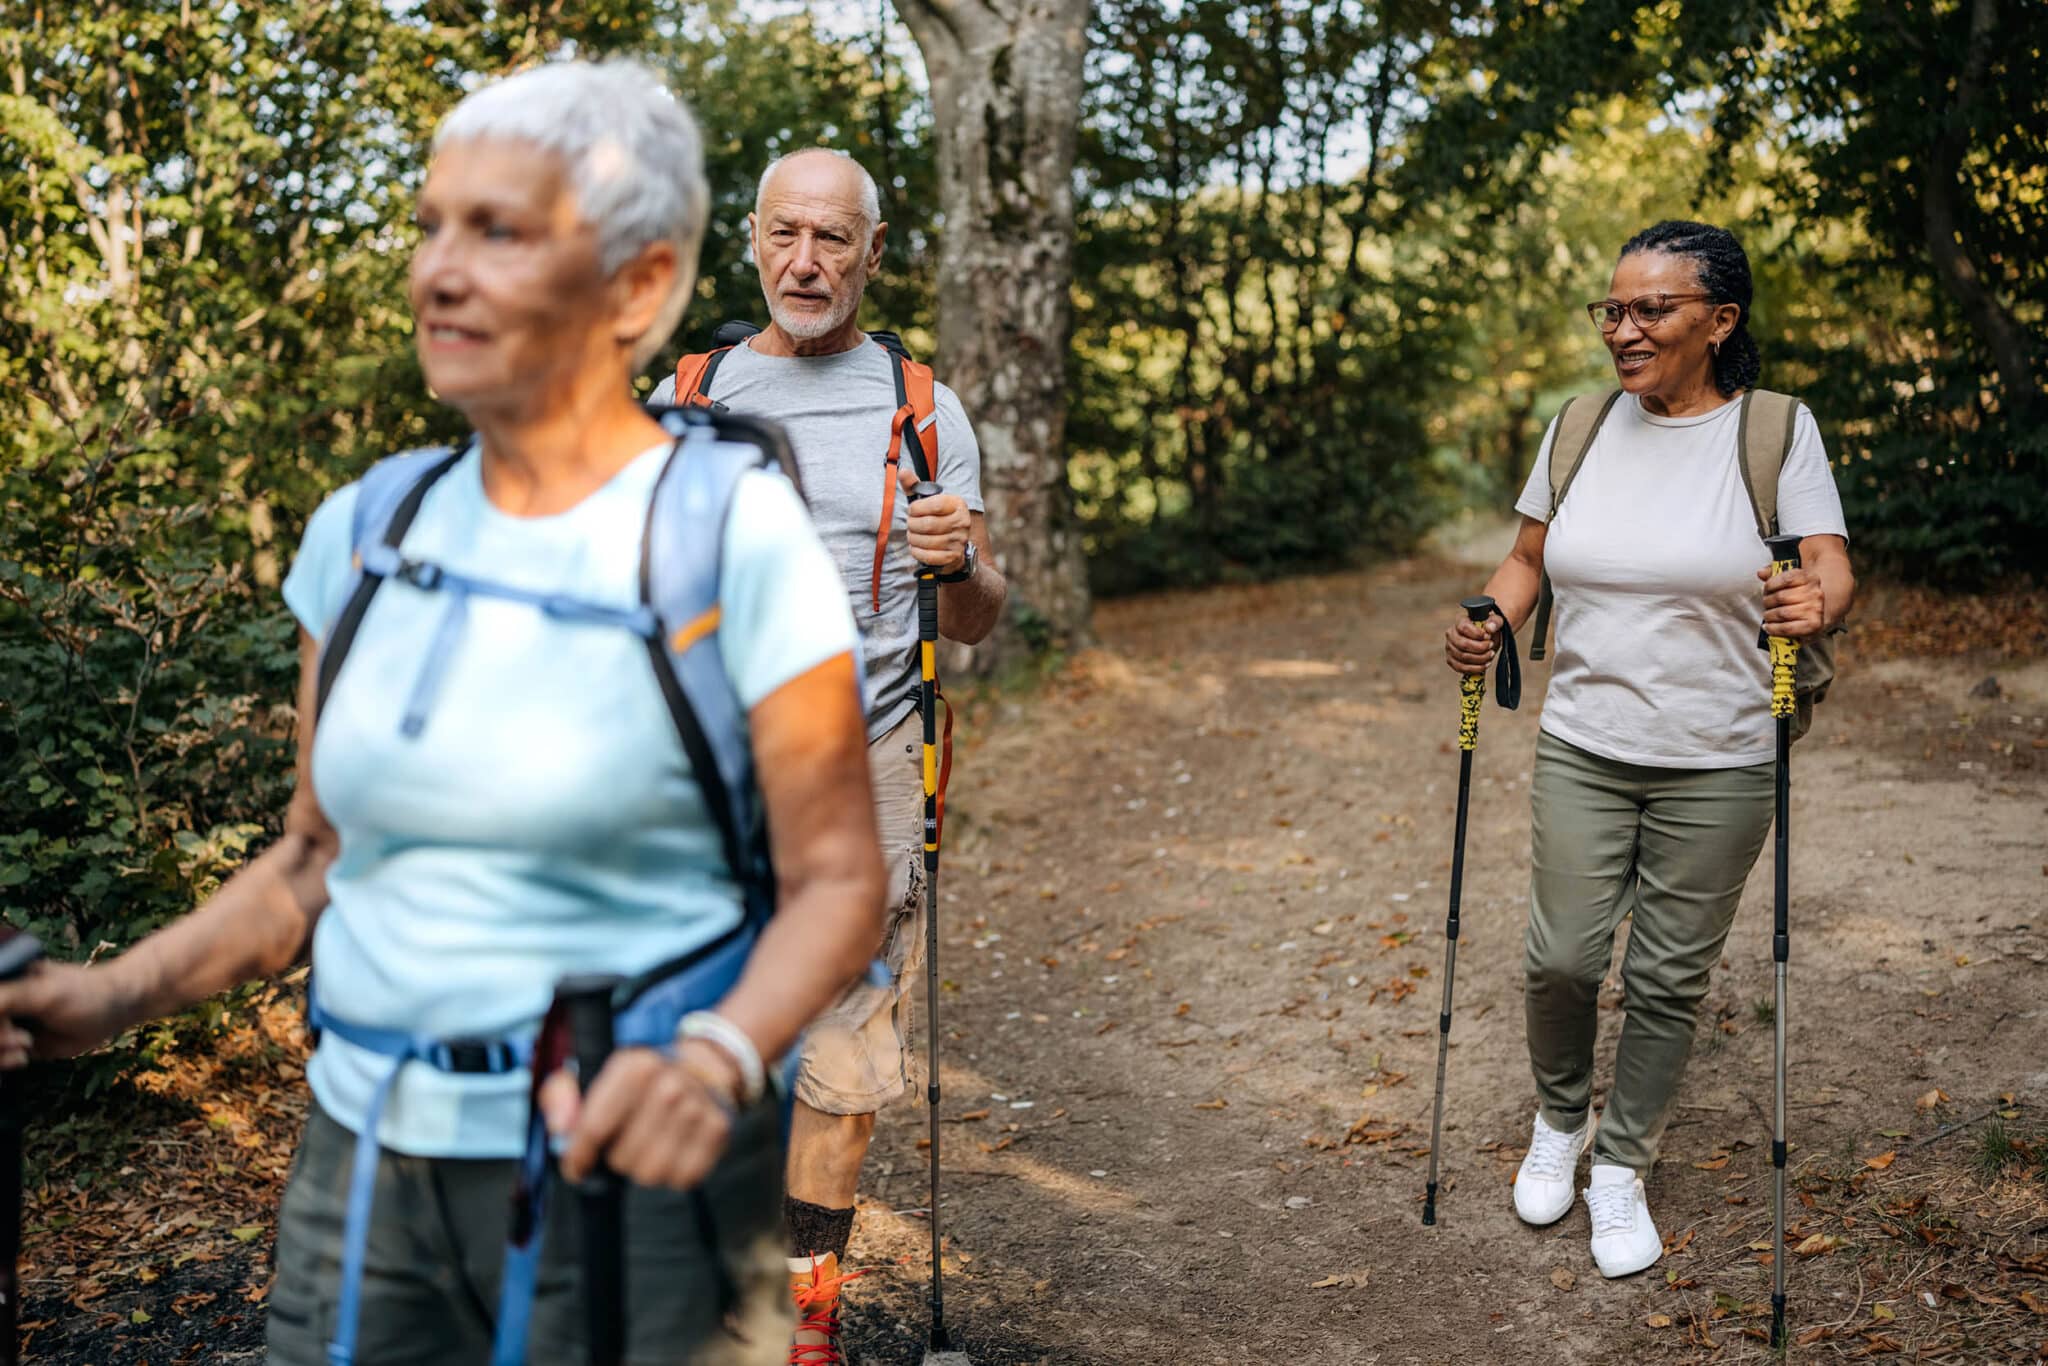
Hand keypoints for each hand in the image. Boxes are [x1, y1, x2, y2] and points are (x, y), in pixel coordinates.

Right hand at [0, 960, 136, 1068]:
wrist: (115, 1009)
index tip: (8, 1027)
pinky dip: (3, 1062)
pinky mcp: (14, 1043)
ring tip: (27, 1045)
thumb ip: (6, 998)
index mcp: (2, 979)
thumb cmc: (83, 992)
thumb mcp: (41, 992)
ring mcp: (5, 1022)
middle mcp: (1, 1000)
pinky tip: (23, 1058)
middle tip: (22, 1040)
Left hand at [540, 1042, 736, 1189]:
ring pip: (651, 1174)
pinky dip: (673, 1174)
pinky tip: (672, 1152)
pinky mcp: (719, 1130)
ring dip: (643, 1169)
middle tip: (623, 1144)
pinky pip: (683, 1179)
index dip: (579, 1156)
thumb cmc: (637, 1082)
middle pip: (622, 1159)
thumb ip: (562, 1096)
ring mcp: (698, 1108)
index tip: (577, 1166)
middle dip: (615, 1159)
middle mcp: (669, 1086)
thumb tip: (562, 1128)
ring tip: (646, 1149)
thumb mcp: (596, 1074)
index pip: (594, 1129)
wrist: (703, 1068)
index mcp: (635, 1067)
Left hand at [898, 463, 970, 575]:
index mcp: (957, 504)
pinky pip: (928, 556)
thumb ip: (914, 485)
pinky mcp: (953, 557)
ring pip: (926, 541)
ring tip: (912, 535)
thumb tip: (902, 471)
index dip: (917, 508)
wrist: (954, 545)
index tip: (912, 510)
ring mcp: (959, 541)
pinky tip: (916, 547)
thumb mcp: (928, 500)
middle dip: (912, 525)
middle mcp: (962, 522)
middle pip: (928, 524)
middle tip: (910, 524)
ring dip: (913, 538)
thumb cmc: (937, 518)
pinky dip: (917, 552)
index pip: (934, 505)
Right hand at [1445, 611, 1501, 675]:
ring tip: (1490, 655)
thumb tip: (1490, 628)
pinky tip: (1485, 664)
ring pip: (1463, 657)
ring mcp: (1450, 648)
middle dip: (1480, 648)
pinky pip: (1461, 668)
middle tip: (1491, 646)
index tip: (1488, 636)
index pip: (1464, 628)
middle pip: (1463, 644)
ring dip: (1480, 658)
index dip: (1477, 634)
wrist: (1486, 640)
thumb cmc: (1488, 630)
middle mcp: (1451, 634)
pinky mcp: (1451, 660)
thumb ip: (1495, 622)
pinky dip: (1475, 668)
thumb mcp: (1495, 622)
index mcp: (1460, 622)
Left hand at [1758, 564, 1825, 639]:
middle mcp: (1815, 593)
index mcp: (1810, 578)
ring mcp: (1816, 609)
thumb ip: (1774, 573)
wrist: (1815, 614)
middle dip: (1767, 602)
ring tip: (1767, 615)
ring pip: (1782, 613)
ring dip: (1769, 616)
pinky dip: (1774, 629)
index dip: (1771, 585)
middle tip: (1766, 604)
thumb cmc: (1798, 596)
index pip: (1786, 579)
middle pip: (1781, 597)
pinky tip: (1769, 627)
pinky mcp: (1814, 625)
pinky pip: (1787, 628)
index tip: (1766, 589)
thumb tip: (1761, 573)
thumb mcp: (1789, 580)